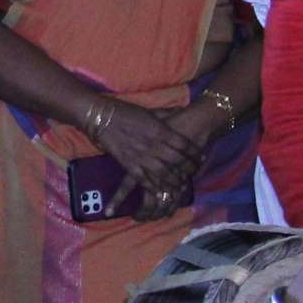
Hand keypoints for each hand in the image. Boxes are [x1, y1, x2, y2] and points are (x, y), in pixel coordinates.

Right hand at [80, 104, 202, 221]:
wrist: (101, 117)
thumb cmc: (125, 111)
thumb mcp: (149, 111)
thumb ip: (165, 114)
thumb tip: (180, 110)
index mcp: (160, 130)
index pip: (184, 144)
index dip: (194, 152)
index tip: (201, 157)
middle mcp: (153, 145)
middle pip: (177, 160)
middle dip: (188, 168)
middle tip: (194, 172)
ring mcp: (141, 156)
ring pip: (163, 173)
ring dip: (174, 180)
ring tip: (181, 185)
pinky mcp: (128, 164)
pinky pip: (143, 179)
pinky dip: (153, 187)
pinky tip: (160, 192)